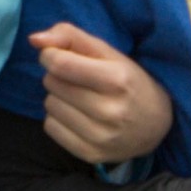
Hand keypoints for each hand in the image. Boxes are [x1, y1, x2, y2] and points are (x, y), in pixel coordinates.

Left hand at [32, 22, 171, 162]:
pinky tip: (78, 117)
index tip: (57, 55)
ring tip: (79, 98)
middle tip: (77, 79)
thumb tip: (34, 39)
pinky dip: (58, 119)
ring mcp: (100, 137)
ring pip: (50, 106)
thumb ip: (71, 37)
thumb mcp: (109, 52)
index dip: (50, 55)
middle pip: (52, 83)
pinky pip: (50, 128)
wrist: (156, 125)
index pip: (60, 64)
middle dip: (58, 76)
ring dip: (58, 98)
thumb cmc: (129, 81)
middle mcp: (109, 111)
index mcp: (117, 80)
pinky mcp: (91, 154)